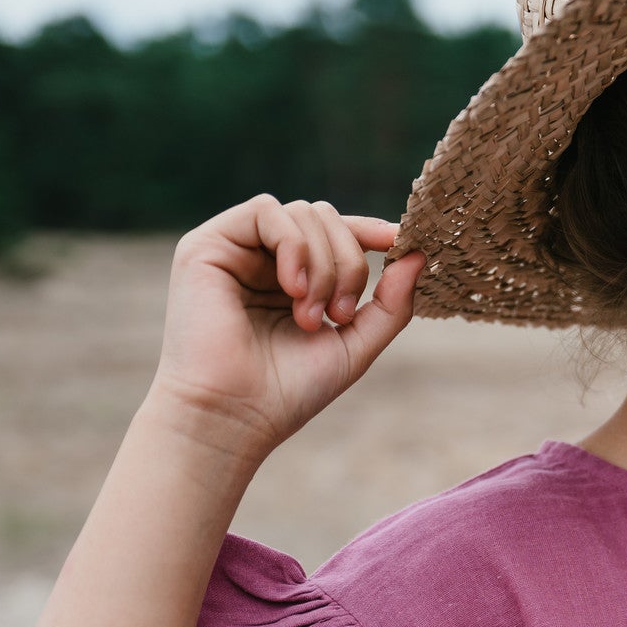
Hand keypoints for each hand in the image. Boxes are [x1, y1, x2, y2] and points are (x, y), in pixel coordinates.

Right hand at [145, 195, 427, 461]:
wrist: (235, 416)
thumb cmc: (289, 390)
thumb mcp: (355, 345)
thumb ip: (390, 304)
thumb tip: (419, 255)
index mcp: (295, 279)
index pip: (336, 233)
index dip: (369, 231)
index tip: (399, 242)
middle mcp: (263, 259)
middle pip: (325, 218)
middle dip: (348, 262)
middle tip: (340, 315)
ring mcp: (234, 250)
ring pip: (301, 213)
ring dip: (323, 264)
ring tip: (310, 317)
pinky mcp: (207, 245)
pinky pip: (266, 211)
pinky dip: (294, 246)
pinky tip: (293, 290)